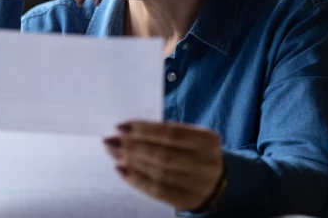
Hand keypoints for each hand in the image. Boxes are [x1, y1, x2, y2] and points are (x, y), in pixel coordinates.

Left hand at [104, 121, 224, 211]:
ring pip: (158, 173)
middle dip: (133, 147)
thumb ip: (164, 133)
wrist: (217, 182)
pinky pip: (157, 191)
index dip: (144, 130)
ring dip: (131, 162)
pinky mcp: (187, 200)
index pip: (171, 133)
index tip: (120, 126)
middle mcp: (206, 163)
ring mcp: (198, 184)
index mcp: (208, 140)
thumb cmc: (194, 152)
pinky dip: (136, 180)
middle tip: (111, 141)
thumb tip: (125, 131)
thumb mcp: (189, 137)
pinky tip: (122, 171)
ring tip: (113, 153)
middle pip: (163, 154)